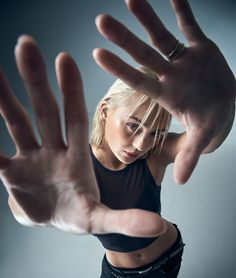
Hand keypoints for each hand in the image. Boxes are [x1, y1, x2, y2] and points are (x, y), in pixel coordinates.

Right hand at [0, 36, 165, 236]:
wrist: (57, 221)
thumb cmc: (80, 215)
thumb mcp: (102, 220)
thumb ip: (128, 221)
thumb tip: (161, 226)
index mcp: (77, 158)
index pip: (75, 119)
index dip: (71, 92)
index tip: (65, 59)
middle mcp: (53, 151)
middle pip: (44, 112)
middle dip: (34, 80)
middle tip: (25, 44)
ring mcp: (30, 159)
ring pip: (16, 121)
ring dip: (3, 96)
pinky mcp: (11, 172)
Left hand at [93, 0, 235, 183]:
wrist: (226, 107)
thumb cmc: (210, 122)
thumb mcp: (201, 139)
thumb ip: (189, 156)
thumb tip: (179, 182)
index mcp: (166, 95)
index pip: (138, 80)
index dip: (120, 69)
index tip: (97, 53)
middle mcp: (170, 75)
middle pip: (143, 54)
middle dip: (124, 39)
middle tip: (101, 21)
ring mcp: (184, 60)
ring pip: (162, 36)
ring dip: (147, 18)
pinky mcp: (201, 48)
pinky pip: (190, 25)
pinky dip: (183, 9)